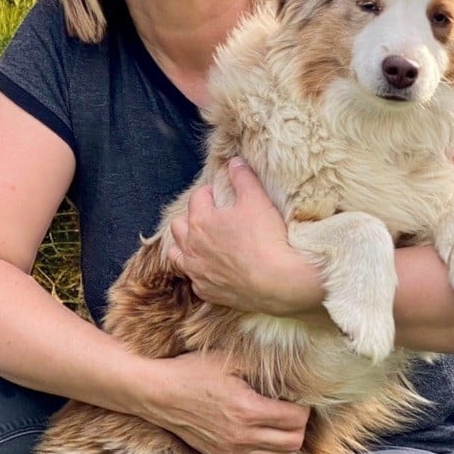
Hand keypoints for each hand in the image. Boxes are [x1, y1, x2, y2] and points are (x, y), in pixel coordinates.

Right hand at [143, 352, 309, 453]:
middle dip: (300, 426)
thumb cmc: (193, 372)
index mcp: (248, 410)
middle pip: (293, 443)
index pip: (297, 419)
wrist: (159, 394)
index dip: (304, 407)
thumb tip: (292, 372)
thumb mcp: (231, 360)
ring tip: (281, 422)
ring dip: (286, 441)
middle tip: (293, 410)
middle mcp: (243, 436)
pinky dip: (268, 451)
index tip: (297, 396)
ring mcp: (232, 451)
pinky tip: (264, 434)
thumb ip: (263, 367)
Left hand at [168, 158, 323, 316]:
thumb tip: (234, 161)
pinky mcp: (207, 292)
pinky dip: (199, 272)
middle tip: (210, 217)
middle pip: (178, 226)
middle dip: (190, 218)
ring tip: (201, 242)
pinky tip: (212, 269)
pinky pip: (194, 280)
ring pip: (177, 254)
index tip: (220, 194)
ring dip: (185, 245)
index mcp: (201, 220)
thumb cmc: (265, 238)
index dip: (209, 193)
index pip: (197, 198)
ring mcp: (197, 271)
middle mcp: (192, 246)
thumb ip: (243, 177)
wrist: (277, 281)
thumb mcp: (257, 199)